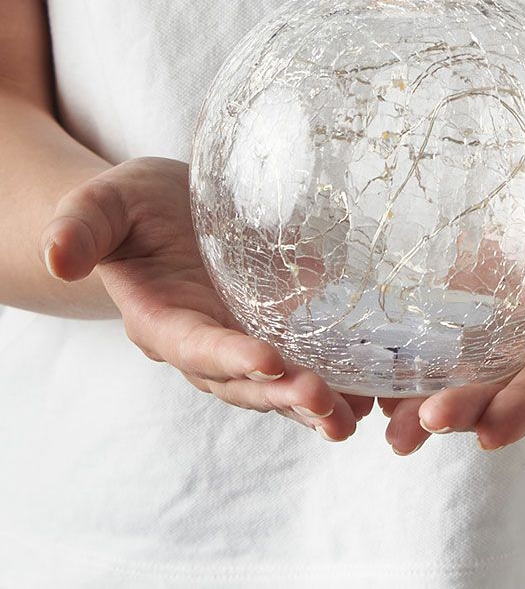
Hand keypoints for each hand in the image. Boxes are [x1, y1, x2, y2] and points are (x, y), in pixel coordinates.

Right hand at [39, 157, 373, 438]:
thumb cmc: (132, 208)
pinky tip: (369, 389)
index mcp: (162, 320)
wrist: (167, 211)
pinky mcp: (277, 324)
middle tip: (325, 403)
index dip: (227, 358)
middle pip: (243, 380)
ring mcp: (244, 338)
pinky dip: (335, 377)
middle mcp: (206, 341)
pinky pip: (306, 357)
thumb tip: (55, 259)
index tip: (267, 361)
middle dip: (281, 395)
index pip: (194, 346)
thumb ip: (82, 229)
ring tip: (351, 418)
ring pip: (277, 383)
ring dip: (312, 404)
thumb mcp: (105, 205)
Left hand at [378, 186, 524, 453]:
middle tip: (414, 430)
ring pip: (467, 362)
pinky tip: (374, 354)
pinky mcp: (487, 291)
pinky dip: (413, 337)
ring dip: (424, 389)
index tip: (487, 431)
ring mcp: (514, 320)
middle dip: (458, 406)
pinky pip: (448, 316)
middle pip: (500, 382)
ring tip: (383, 419)